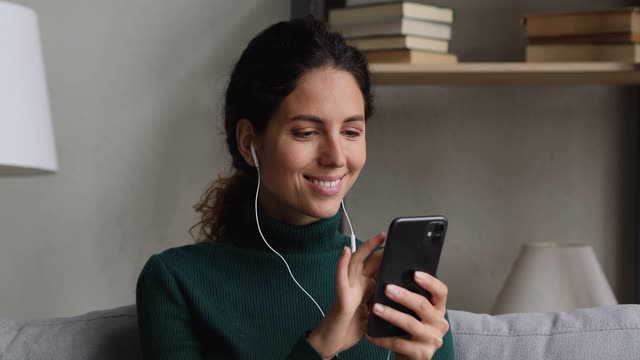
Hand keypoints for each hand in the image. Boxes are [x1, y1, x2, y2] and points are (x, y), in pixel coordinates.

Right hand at [307, 232, 385, 358]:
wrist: (332, 343)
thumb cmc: (349, 328)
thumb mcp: (372, 313)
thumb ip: (380, 301)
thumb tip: (397, 295)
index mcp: (364, 288)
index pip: (376, 268)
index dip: (386, 257)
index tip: (399, 249)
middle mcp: (356, 285)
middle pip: (367, 261)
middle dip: (378, 248)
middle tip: (389, 236)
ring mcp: (348, 289)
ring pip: (355, 263)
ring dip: (365, 248)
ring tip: (376, 238)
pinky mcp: (342, 297)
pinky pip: (340, 278)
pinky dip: (341, 264)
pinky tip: (344, 253)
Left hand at [365, 272, 449, 359]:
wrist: (411, 358)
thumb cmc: (409, 331)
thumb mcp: (414, 314)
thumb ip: (409, 299)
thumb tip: (388, 277)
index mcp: (438, 310)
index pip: (441, 292)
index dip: (430, 282)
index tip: (415, 273)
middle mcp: (439, 324)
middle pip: (423, 305)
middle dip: (404, 296)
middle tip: (387, 289)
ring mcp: (432, 340)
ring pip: (410, 323)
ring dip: (391, 314)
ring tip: (375, 308)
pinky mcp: (422, 354)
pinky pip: (399, 343)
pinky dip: (382, 338)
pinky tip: (370, 333)